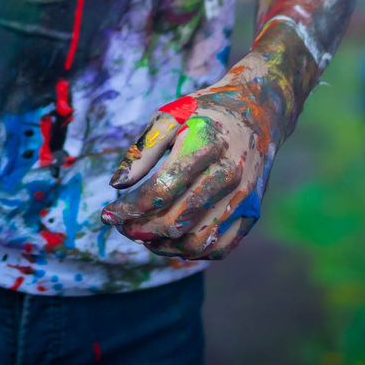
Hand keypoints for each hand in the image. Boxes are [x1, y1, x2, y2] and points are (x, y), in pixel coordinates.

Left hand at [103, 72, 282, 258]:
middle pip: (178, 220)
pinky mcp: (252, 212)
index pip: (162, 189)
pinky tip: (170, 242)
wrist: (256, 111)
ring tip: (143, 236)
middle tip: (122, 227)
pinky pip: (219, 247)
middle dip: (141, 229)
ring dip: (164, 246)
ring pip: (198, 241)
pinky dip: (191, 253)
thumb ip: (142, 151)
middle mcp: (228, 173)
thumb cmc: (204, 113)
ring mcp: (244, 196)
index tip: (107, 214)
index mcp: (205, 144)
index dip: (130, 208)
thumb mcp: (169, 116)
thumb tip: (117, 185)